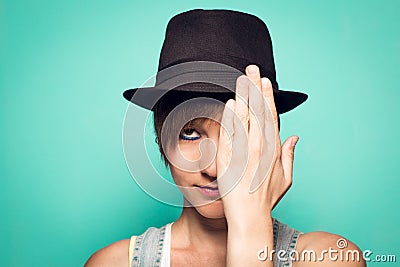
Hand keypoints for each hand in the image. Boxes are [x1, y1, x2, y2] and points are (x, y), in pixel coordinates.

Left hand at [217, 65, 298, 223]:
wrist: (249, 216)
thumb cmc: (266, 198)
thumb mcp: (286, 178)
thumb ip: (290, 155)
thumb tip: (296, 137)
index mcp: (274, 150)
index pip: (271, 117)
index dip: (267, 97)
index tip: (264, 81)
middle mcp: (261, 148)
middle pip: (258, 112)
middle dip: (254, 88)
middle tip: (250, 69)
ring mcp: (245, 153)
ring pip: (244, 119)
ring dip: (242, 97)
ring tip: (239, 79)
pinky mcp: (229, 159)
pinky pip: (230, 135)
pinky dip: (230, 119)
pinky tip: (229, 104)